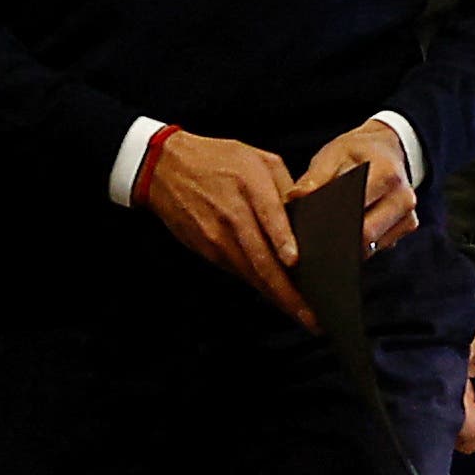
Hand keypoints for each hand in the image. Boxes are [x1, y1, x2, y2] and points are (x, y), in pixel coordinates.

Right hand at [139, 130, 309, 322]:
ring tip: (299, 313)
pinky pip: (238, 272)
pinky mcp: (207, 250)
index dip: (282, 240)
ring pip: (250, 273)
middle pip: (261, 258)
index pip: (268, 214)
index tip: (294, 262)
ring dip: (275, 297)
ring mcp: (217, 236)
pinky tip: (275, 295)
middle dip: (287, 292)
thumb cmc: (216, 159)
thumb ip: (286, 185)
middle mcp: (232, 213)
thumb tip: (307, 215)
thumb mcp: (258, 158)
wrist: (165, 168)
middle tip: (310, 315)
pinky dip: (258, 285)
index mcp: (250, 183)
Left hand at [291, 117, 420, 252]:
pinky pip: (378, 247)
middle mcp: (403, 198)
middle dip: (337, 238)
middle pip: (365, 236)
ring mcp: (408, 216)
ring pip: (371, 247)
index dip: (330, 221)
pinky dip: (360, 245)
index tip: (309, 225)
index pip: (355, 210)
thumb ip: (315, 177)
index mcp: (386, 174)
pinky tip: (346, 232)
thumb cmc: (358, 150)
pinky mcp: (407, 228)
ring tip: (328, 232)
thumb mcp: (334, 153)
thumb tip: (295, 198)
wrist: (389, 148)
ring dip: (348, 244)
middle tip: (313, 236)